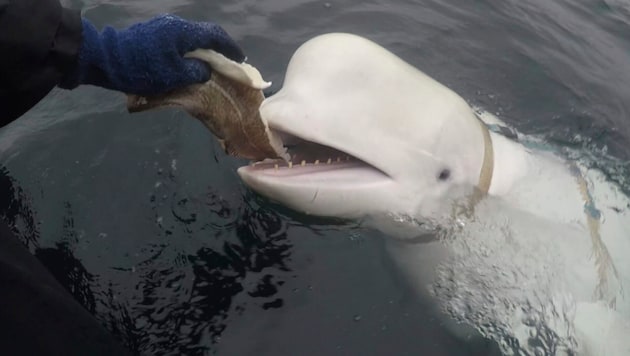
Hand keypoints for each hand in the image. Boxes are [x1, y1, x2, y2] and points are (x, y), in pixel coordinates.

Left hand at [60, 15, 244, 94]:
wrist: (106, 59)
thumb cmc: (142, 69)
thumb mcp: (174, 76)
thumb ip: (196, 72)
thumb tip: (205, 70)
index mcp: (183, 33)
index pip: (215, 36)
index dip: (230, 48)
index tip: (240, 59)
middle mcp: (175, 25)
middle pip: (204, 33)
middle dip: (218, 48)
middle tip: (227, 62)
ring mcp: (163, 27)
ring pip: (191, 37)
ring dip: (203, 50)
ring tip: (210, 65)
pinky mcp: (154, 33)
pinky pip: (179, 40)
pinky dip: (190, 50)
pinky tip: (189, 62)